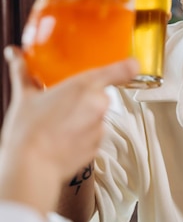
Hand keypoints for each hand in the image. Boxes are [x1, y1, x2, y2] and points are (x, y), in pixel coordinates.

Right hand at [0, 46, 137, 214]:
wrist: (32, 167)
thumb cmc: (29, 131)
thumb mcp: (24, 96)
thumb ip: (22, 71)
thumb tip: (14, 54)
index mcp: (85, 86)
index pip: (122, 70)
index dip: (128, 65)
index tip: (129, 63)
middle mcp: (98, 104)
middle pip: (100, 94)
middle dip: (84, 97)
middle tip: (62, 102)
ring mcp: (100, 127)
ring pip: (95, 115)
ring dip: (82, 117)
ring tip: (58, 123)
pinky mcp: (97, 146)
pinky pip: (93, 134)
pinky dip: (81, 134)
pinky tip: (62, 138)